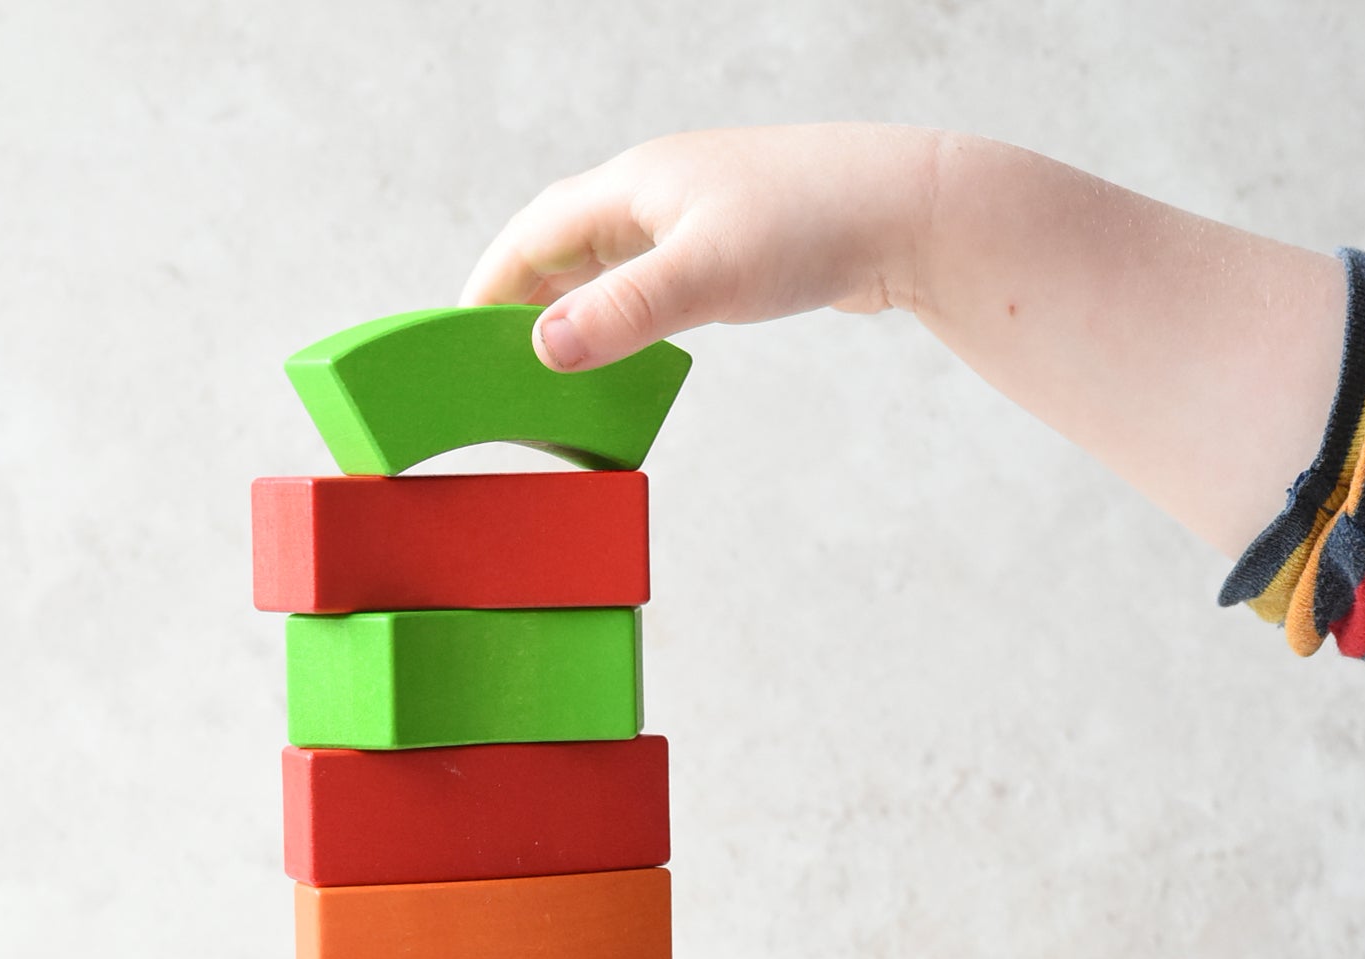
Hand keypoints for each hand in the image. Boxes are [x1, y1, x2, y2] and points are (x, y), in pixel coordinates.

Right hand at [461, 124, 940, 371]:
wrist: (911, 210)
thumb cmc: (813, 227)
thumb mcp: (706, 276)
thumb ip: (624, 314)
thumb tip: (544, 349)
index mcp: (635, 186)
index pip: (533, 234)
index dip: (489, 285)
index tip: (452, 337)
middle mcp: (657, 191)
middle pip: (563, 244)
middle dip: (523, 299)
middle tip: (490, 364)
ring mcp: (696, 214)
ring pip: (609, 262)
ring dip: (574, 308)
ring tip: (548, 365)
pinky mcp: (732, 242)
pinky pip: (653, 278)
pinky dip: (623, 312)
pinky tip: (629, 345)